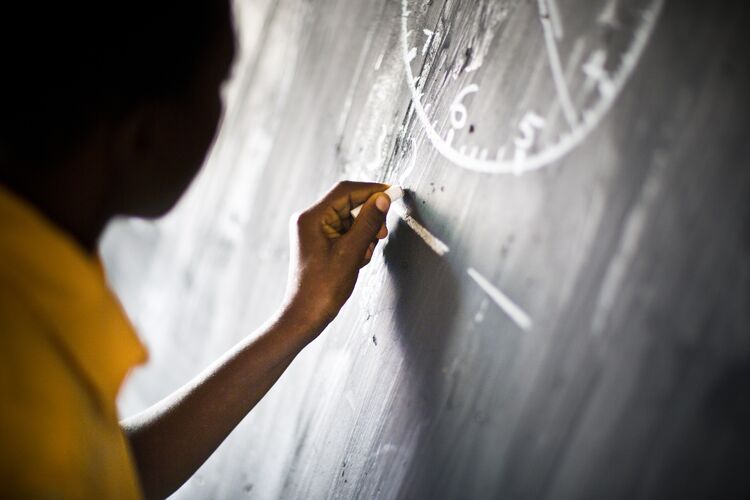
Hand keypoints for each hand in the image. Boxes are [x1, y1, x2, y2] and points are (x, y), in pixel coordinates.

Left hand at [282, 181, 390, 334]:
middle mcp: (310, 220)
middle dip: (369, 218)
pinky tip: (357, 261)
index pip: (346, 191)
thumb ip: (368, 222)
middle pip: (349, 205)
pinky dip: (357, 244)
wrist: (306, 315)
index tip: (393, 193)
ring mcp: (315, 232)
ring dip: (364, 235)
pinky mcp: (321, 243)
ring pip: (350, 221)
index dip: (372, 190)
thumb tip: (383, 199)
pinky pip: (346, 233)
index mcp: (312, 218)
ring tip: (363, 257)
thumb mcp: (351, 252)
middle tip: (381, 235)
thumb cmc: (323, 288)